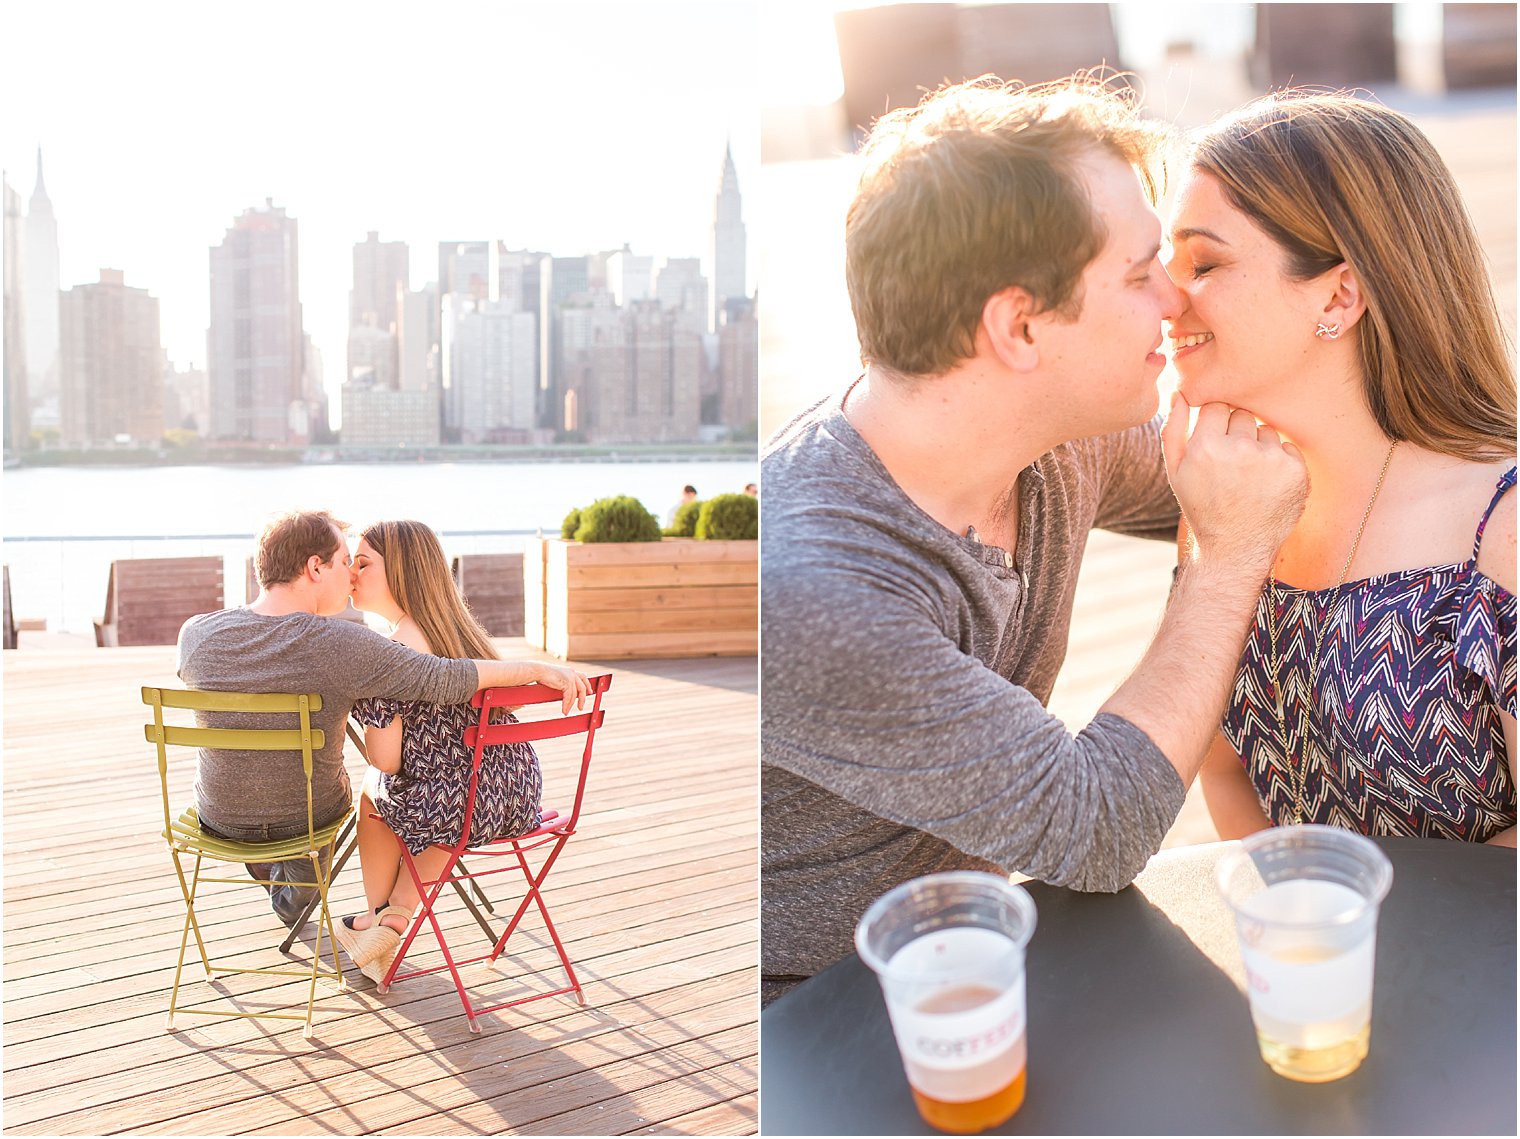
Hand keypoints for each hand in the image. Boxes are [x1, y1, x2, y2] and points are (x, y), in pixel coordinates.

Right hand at [536, 664, 591, 712]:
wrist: (537, 671)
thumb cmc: (543, 675)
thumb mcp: (556, 678)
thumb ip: (562, 682)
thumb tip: (564, 691)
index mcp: (570, 671)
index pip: (583, 677)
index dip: (587, 685)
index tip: (589, 692)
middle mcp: (572, 673)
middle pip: (582, 687)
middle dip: (582, 698)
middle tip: (580, 707)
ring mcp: (570, 677)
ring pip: (575, 694)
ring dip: (571, 705)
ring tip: (566, 712)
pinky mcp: (566, 682)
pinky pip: (569, 697)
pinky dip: (566, 705)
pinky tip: (564, 710)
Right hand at [1161, 395, 1307, 568]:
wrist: (1235, 548)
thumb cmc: (1202, 507)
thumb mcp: (1175, 471)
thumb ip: (1173, 427)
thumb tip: (1179, 390)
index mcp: (1206, 447)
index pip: (1217, 406)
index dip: (1215, 425)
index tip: (1215, 445)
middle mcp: (1240, 450)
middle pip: (1242, 414)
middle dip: (1236, 433)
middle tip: (1231, 466)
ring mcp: (1271, 460)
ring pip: (1266, 430)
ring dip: (1259, 447)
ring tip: (1249, 478)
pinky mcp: (1296, 471)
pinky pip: (1287, 447)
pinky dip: (1279, 461)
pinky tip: (1267, 484)